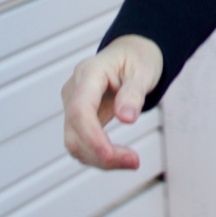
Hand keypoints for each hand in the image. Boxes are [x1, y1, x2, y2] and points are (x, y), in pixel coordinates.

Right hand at [62, 35, 163, 169]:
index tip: (110, 155)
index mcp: (89, 73)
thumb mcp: (143, 71)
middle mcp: (74, 90)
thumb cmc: (137, 59)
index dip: (91, 136)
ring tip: (132, 161)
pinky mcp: (78, 119)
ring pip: (75, 143)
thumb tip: (126, 119)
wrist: (131, 54)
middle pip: (74, 131)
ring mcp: (72, 104)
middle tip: (134, 162)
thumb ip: (133, 93)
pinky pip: (82, 143)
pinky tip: (121, 158)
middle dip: (100, 153)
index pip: (80, 110)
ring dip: (100, 159)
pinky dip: (99, 155)